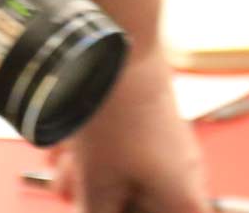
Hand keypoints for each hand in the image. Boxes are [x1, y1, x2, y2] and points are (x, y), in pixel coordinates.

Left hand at [43, 51, 210, 212]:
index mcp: (183, 200)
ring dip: (90, 181)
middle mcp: (185, 177)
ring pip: (126, 182)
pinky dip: (96, 159)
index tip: (102, 211)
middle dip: (100, 202)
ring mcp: (170, 151)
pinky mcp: (152, 130)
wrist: (118, 51)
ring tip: (62, 171)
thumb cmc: (118, 114)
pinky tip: (67, 151)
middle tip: (72, 193)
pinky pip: (124, 157)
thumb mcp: (97, 185)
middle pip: (140, 207)